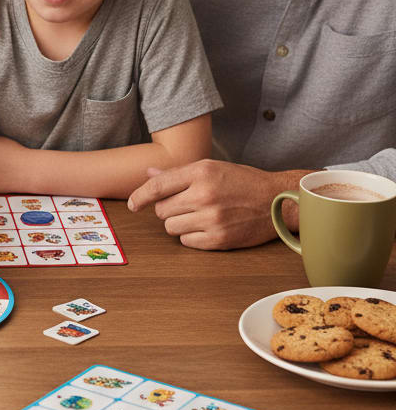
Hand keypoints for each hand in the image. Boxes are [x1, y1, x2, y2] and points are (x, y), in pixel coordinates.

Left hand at [126, 159, 303, 249]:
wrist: (278, 201)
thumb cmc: (242, 182)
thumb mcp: (211, 168)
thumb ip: (178, 173)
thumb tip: (149, 173)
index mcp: (201, 173)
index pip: (157, 186)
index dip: (139, 196)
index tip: (133, 204)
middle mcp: (204, 195)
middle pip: (161, 210)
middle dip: (167, 209)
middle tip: (185, 205)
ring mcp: (212, 219)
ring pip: (171, 227)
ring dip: (178, 223)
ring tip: (197, 215)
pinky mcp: (219, 239)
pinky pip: (186, 241)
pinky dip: (190, 236)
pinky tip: (205, 227)